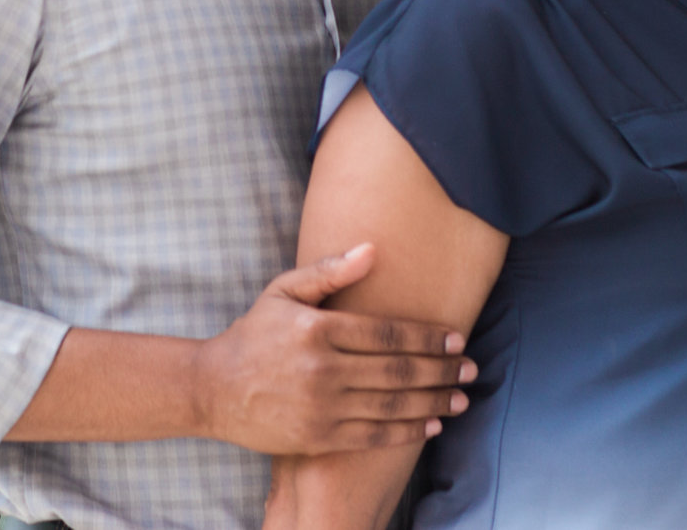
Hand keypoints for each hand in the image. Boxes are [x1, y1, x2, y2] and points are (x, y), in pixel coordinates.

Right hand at [191, 243, 474, 455]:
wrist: (214, 389)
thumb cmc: (254, 334)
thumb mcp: (283, 291)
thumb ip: (329, 272)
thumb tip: (372, 250)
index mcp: (318, 329)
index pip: (388, 333)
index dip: (428, 337)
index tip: (457, 339)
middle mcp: (322, 369)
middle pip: (397, 371)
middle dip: (441, 371)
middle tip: (472, 369)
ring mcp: (321, 406)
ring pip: (391, 405)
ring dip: (433, 402)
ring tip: (461, 399)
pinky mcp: (318, 437)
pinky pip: (373, 435)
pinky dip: (407, 431)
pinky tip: (430, 424)